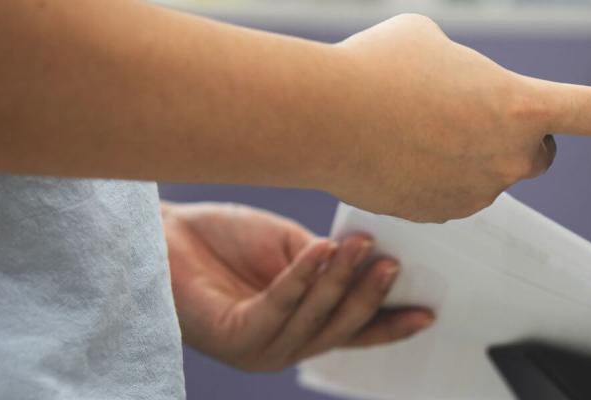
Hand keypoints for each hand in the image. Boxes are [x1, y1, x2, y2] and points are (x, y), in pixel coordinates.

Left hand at [161, 202, 433, 371]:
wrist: (164, 231)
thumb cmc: (225, 239)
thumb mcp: (294, 250)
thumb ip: (330, 265)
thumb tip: (377, 260)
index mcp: (300, 330)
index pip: (354, 332)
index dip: (390, 323)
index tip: (427, 312)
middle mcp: (282, 348)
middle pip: (340, 327)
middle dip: (370, 294)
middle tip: (393, 262)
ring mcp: (257, 349)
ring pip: (314, 316)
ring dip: (340, 278)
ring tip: (361, 244)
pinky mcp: (232, 338)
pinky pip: (278, 306)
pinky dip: (302, 277)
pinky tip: (319, 250)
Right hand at [322, 14, 590, 222]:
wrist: (322, 119)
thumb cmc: (377, 67)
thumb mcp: (432, 39)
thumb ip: (465, 65)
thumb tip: (458, 83)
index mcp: (521, 106)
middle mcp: (510, 157)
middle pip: (540, 154)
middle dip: (522, 137)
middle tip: (484, 116)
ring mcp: (478, 191)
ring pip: (493, 174)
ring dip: (474, 154)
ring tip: (423, 127)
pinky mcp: (444, 215)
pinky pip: (457, 193)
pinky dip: (441, 176)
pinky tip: (406, 152)